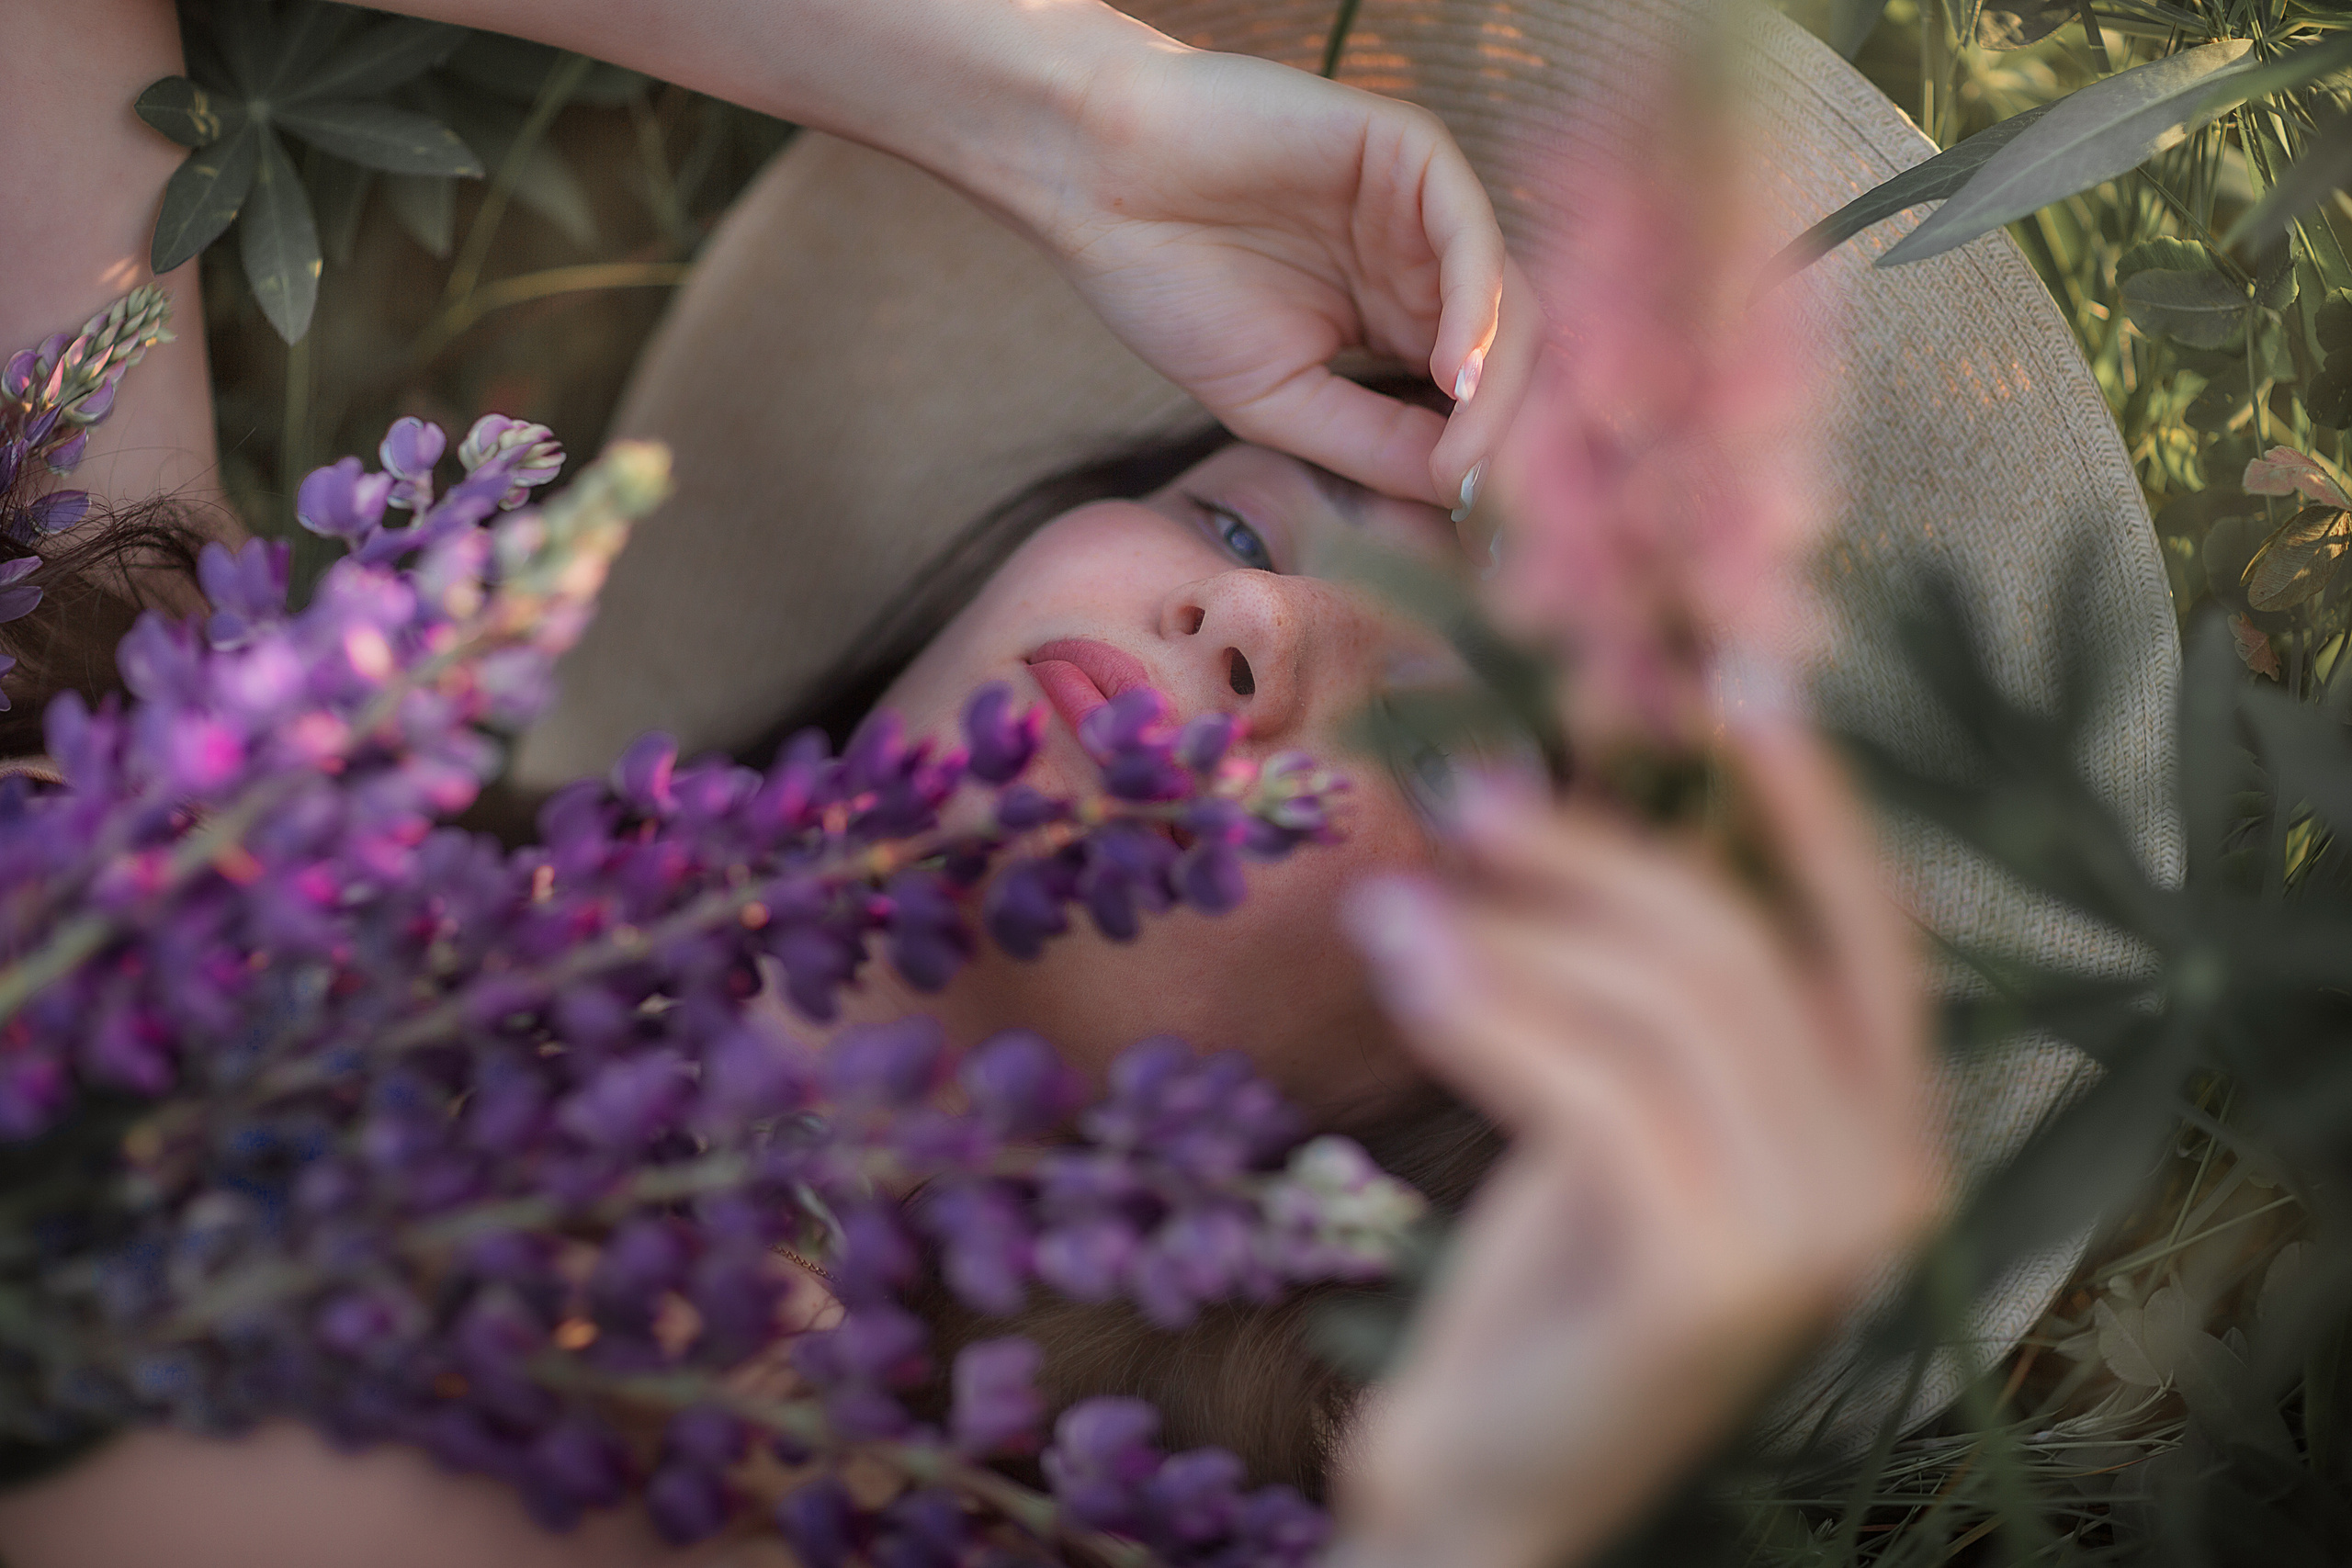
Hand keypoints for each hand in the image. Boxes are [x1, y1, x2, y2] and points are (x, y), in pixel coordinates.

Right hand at [1017, 39, 1540, 508]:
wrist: (1095, 180)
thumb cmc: (1169, 284)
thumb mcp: (1276, 401)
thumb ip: (1372, 445)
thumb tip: (1464, 497)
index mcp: (1396, 319)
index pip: (1478, 400)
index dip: (1489, 471)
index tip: (1484, 544)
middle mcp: (1422, 264)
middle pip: (1515, 357)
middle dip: (1514, 439)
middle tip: (1498, 509)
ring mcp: (1421, 208)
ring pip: (1509, 300)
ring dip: (1503, 388)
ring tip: (1471, 456)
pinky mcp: (1408, 151)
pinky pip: (1471, 236)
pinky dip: (1477, 310)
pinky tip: (1456, 375)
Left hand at [1333, 725, 1947, 1567]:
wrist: (1492, 1479)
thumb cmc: (1555, 1284)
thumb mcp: (1628, 1110)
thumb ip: (1655, 993)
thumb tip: (1592, 800)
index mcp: (1890, 1135)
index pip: (1873, 933)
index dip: (1812, 801)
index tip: (1733, 678)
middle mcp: (1884, 1185)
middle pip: (1740, 947)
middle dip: (1595, 853)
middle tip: (1468, 795)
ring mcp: (1813, 1237)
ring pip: (1661, 1004)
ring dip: (1513, 929)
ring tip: (1397, 900)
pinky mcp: (1714, 1275)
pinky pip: (1588, 1083)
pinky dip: (1482, 1006)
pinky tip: (1398, 965)